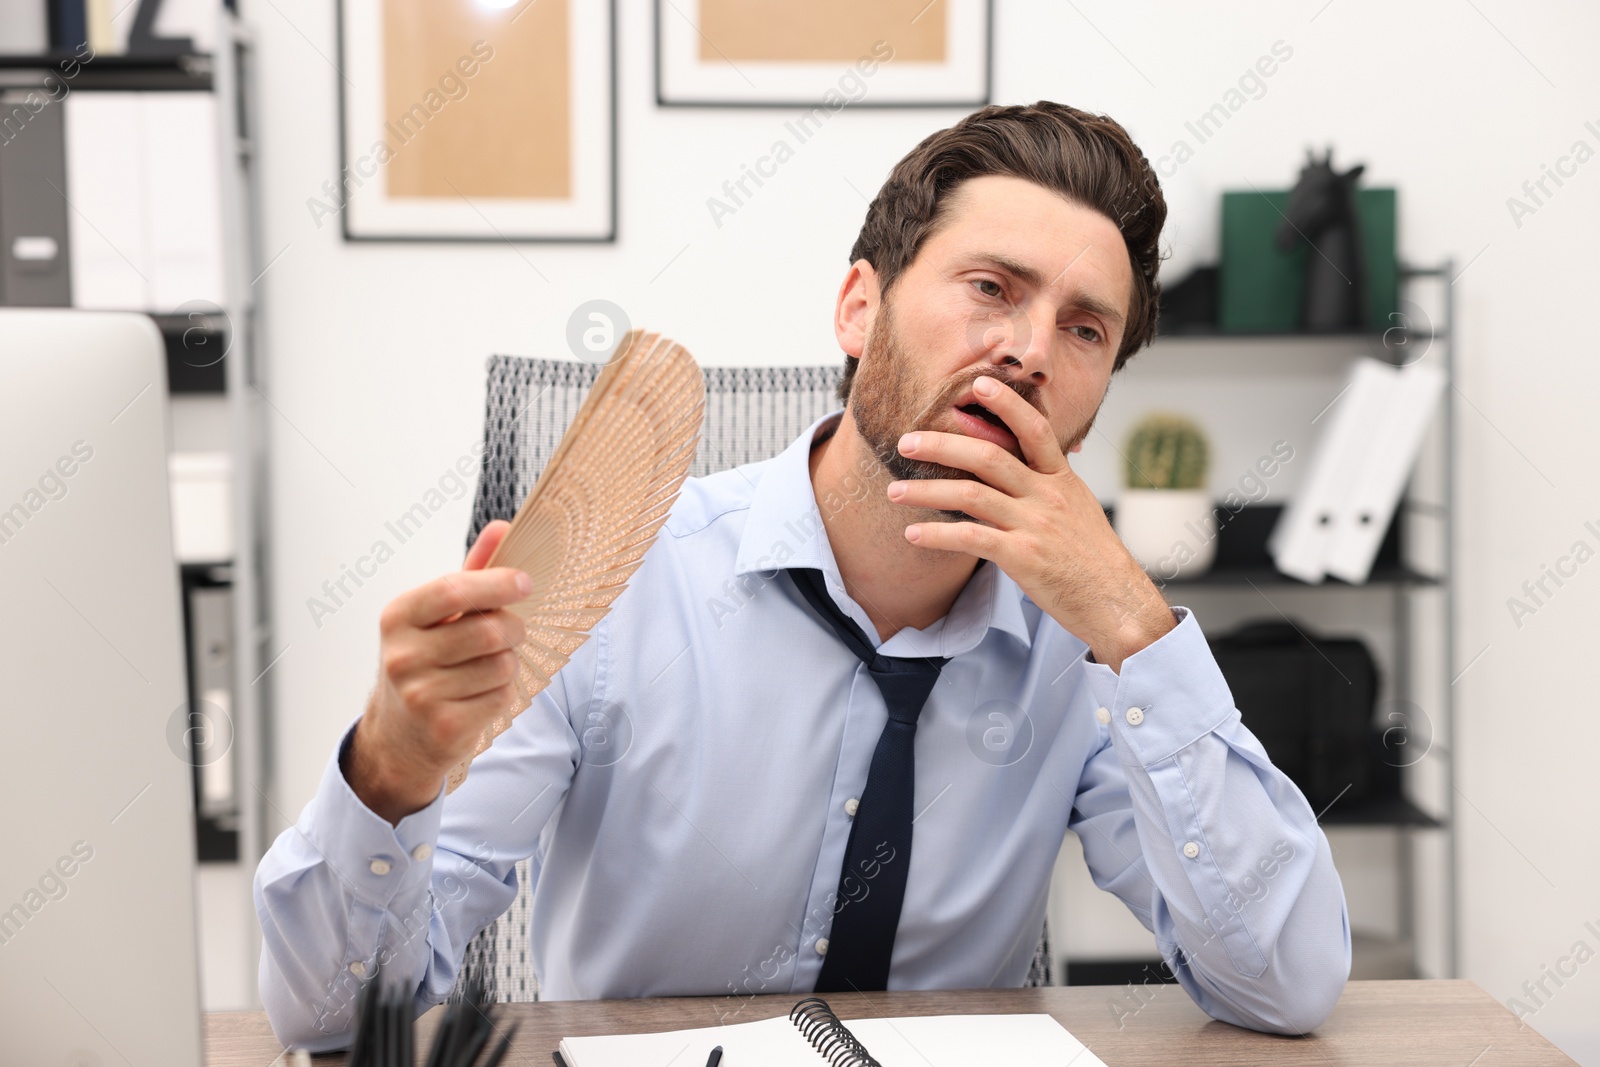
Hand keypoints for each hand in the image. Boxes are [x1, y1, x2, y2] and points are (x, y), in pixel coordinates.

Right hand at [345, 519, 530, 823]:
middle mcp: (403, 655)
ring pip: (501, 666)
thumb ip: (472, 572)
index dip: (497, 584)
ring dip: (507, 664)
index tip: (524, 583)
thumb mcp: (436, 616)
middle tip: (511, 632)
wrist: (398, 735)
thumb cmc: (424, 662)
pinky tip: (477, 696)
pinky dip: (502, 694)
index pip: (454, 591)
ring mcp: (421, 694)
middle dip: (513, 629)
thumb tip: (503, 528)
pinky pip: (501, 697)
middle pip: (489, 631)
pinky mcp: (444, 727)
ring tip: (484, 669)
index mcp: (399, 617)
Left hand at [886, 375, 1174, 671]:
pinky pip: (971, 538)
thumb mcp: (1079, 509)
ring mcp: (1034, 525)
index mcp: (1062, 480)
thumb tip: (1030, 463)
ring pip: (971, 495)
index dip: (1007, 404)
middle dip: (943, 444)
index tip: (977, 385)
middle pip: (989, 457)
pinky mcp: (1023, 557)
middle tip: (906, 441)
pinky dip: (937, 534)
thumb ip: (1050, 484)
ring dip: (926, 490)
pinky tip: (912, 533)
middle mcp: (1047, 496)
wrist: (1115, 602)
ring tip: (893, 491)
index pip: (1035, 429)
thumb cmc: (1093, 559)